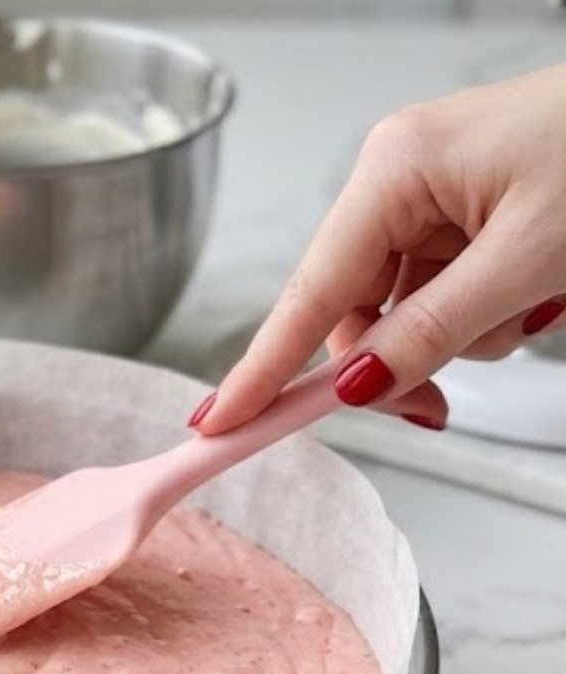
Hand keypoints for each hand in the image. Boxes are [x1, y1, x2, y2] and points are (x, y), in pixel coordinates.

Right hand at [194, 65, 565, 435]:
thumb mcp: (531, 256)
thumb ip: (435, 328)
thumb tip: (360, 385)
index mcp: (395, 171)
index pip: (309, 293)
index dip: (263, 367)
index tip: (220, 423)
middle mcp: (397, 182)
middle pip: (350, 313)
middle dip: (397, 361)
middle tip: (431, 411)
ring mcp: (428, 201)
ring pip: (398, 315)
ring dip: (455, 339)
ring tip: (532, 307)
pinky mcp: (460, 220)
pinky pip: (436, 299)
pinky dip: (476, 320)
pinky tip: (529, 299)